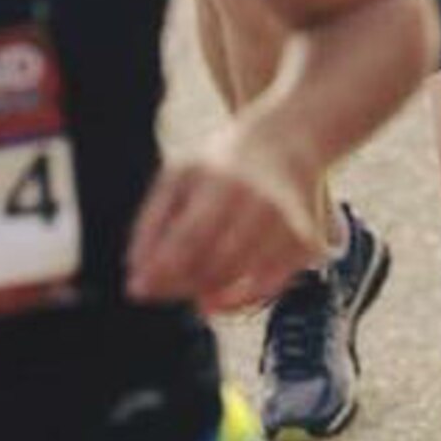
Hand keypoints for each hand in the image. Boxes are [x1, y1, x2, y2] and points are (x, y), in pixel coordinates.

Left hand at [127, 122, 326, 310]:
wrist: (290, 141)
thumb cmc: (222, 163)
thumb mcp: (178, 176)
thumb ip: (150, 223)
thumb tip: (135, 275)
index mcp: (223, 181)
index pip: (189, 238)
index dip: (161, 270)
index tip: (137, 288)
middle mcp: (260, 203)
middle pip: (214, 265)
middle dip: (179, 285)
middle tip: (159, 289)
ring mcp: (287, 226)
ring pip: (239, 281)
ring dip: (204, 293)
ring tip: (187, 284)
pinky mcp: (304, 244)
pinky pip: (266, 289)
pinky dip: (237, 300)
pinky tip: (216, 296)